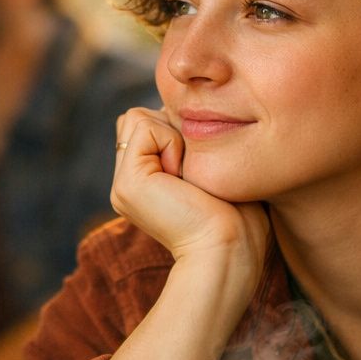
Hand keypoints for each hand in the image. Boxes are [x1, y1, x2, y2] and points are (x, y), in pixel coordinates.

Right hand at [111, 107, 268, 268]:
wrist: (229, 249)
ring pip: (137, 117)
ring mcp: (123, 183)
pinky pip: (144, 126)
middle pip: (139, 118)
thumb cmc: (237, 215)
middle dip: (173, 130)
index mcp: (144, 181)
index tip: (200, 169)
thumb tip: (183, 110)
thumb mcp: (210, 169)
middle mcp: (127, 182)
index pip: (150, 124)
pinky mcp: (127, 183)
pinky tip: (183, 177)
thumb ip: (189, 142)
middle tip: (193, 174)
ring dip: (173, 135)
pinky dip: (172, 142)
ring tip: (188, 176)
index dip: (179, 130)